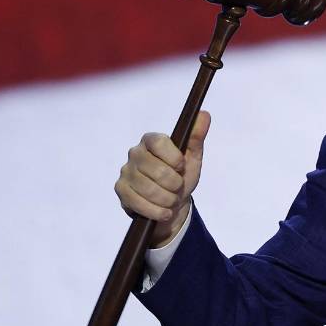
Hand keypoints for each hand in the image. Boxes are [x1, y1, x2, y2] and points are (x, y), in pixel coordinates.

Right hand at [114, 111, 210, 246]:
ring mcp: (125, 172)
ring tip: (172, 200)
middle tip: (178, 187)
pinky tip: (164, 211)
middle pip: (156, 170)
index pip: (159, 142)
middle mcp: (135, 153)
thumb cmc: (181, 176)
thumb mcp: (193, 158)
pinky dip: (157, 211)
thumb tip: (204, 114)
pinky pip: (139, 203)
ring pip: (148, 189)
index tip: (182, 166)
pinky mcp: (121, 190)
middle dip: (174, 184)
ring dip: (167, 200)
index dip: (173, 157)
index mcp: (151, 140)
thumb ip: (196, 137)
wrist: (171, 204)